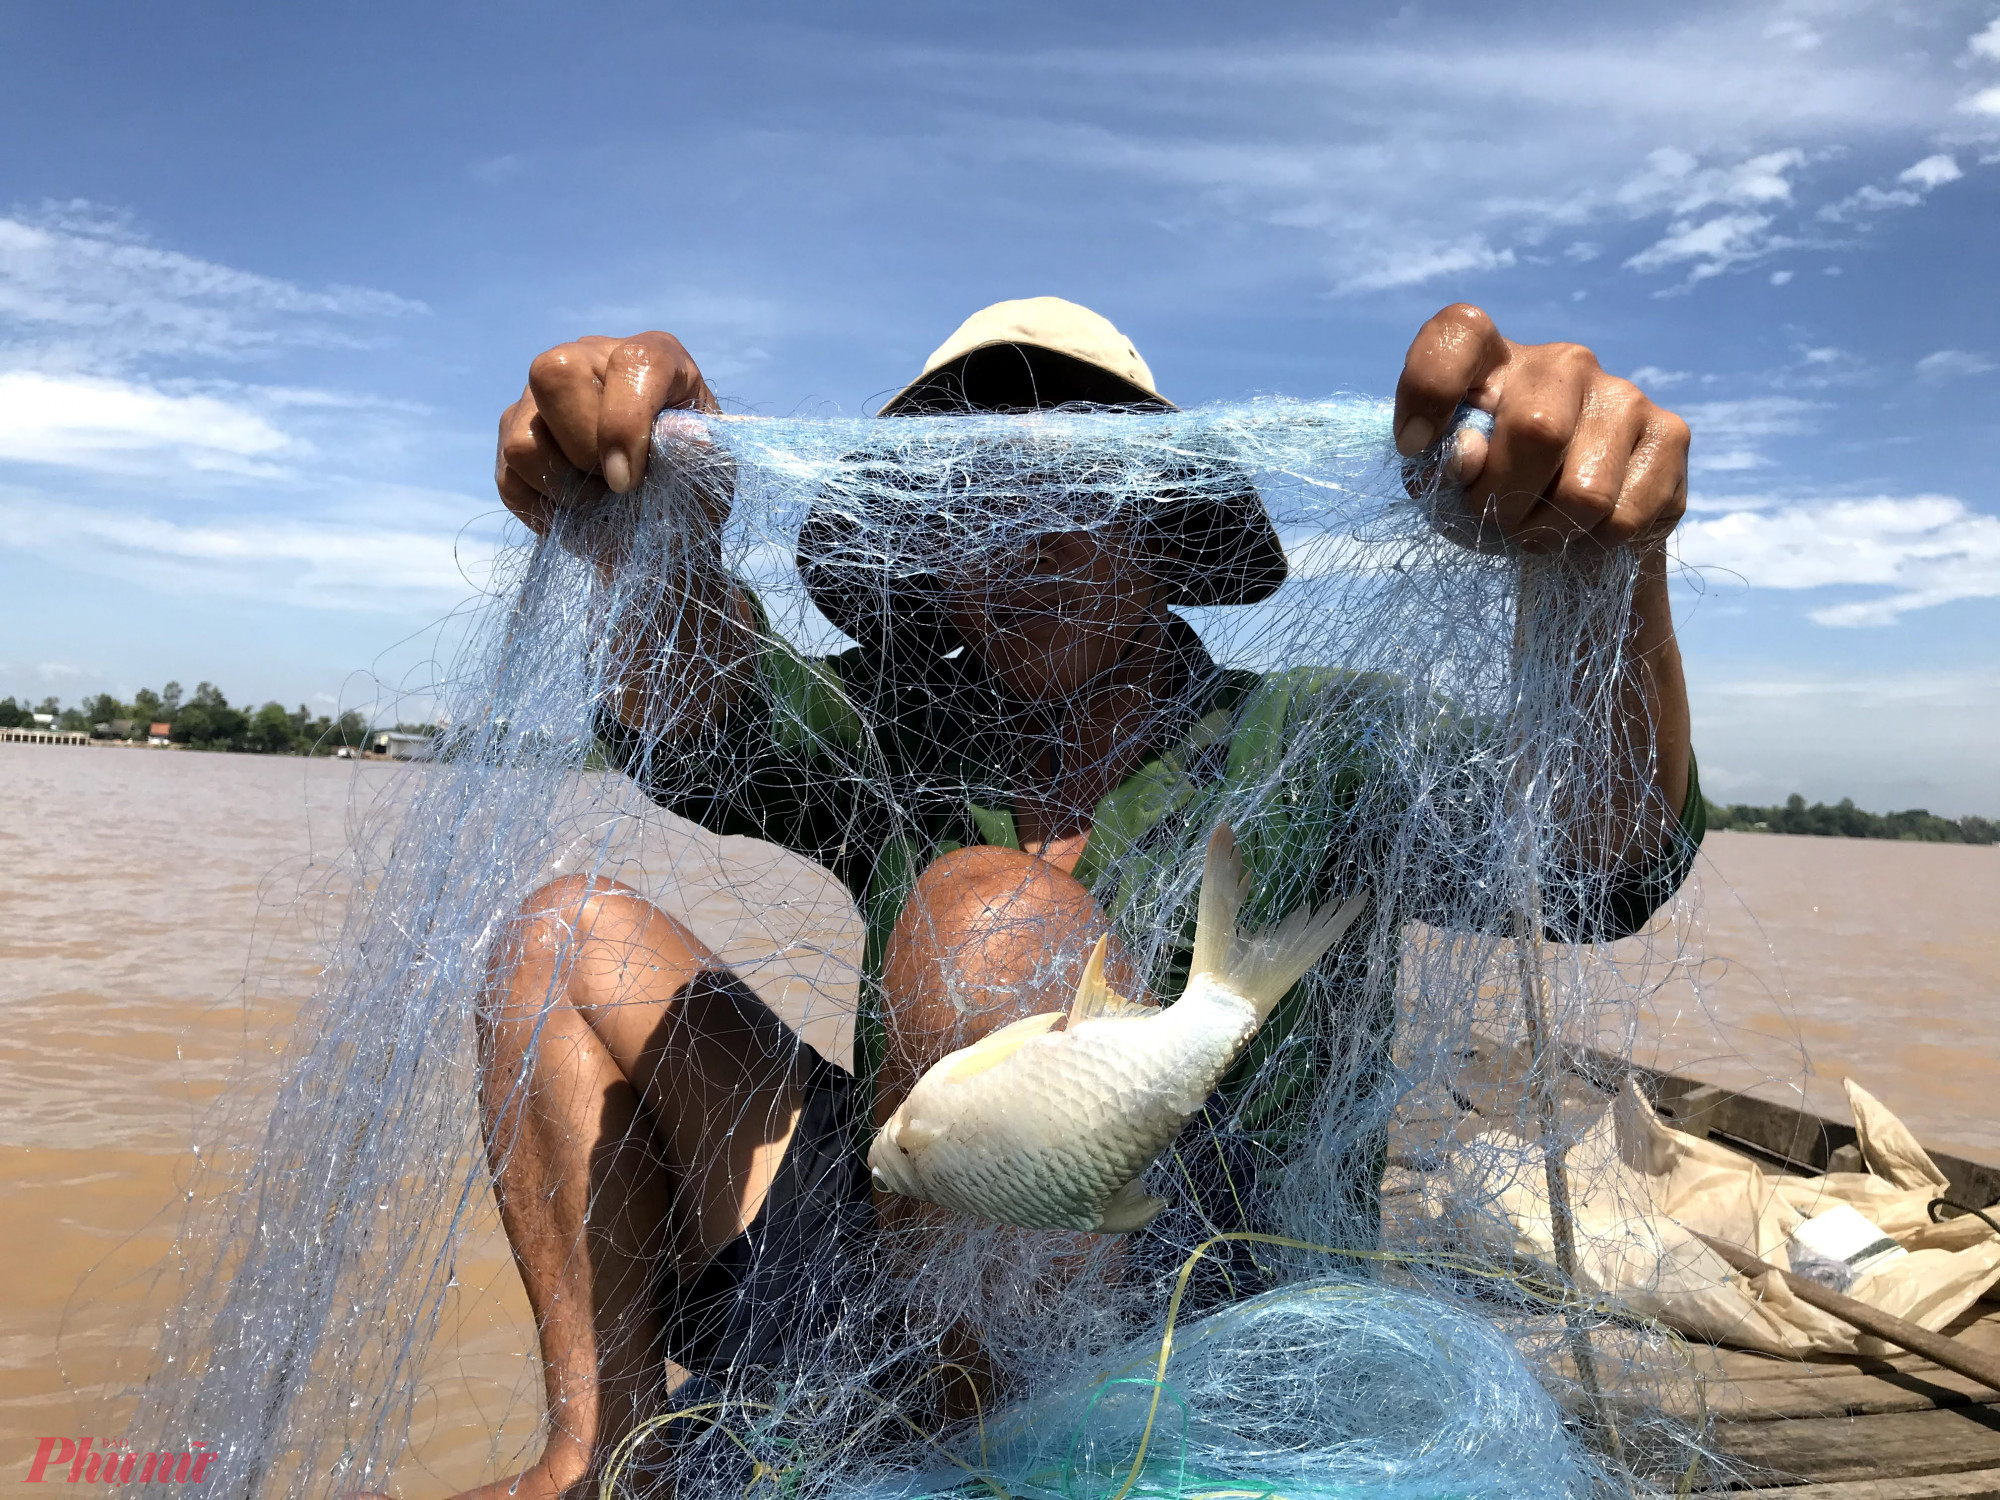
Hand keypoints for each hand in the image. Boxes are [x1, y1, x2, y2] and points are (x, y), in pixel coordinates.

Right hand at [495, 332, 718, 534]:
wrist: (664, 521)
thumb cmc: (691, 485)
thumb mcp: (712, 471)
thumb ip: (700, 454)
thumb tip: (685, 437)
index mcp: (653, 357)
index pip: (632, 362)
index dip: (625, 424)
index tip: (630, 481)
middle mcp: (590, 359)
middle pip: (553, 375)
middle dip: (584, 449)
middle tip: (618, 486)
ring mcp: (542, 395)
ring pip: (522, 439)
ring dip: (564, 488)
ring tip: (600, 499)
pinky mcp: (514, 434)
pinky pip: (508, 477)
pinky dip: (543, 508)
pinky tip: (576, 508)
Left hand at [1394, 304, 1689, 554]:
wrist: (1569, 527)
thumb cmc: (1493, 493)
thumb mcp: (1448, 484)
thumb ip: (1441, 466)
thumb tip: (1468, 457)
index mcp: (1494, 359)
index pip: (1459, 332)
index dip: (1429, 388)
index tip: (1413, 443)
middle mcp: (1563, 362)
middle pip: (1536, 430)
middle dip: (1504, 501)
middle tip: (1495, 518)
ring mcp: (1624, 393)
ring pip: (1585, 491)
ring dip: (1548, 533)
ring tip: (1537, 529)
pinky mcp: (1671, 435)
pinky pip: (1624, 517)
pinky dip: (1592, 544)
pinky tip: (1583, 529)